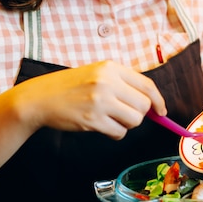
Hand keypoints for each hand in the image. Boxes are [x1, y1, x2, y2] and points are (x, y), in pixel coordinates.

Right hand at [12, 60, 165, 139]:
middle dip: (139, 115)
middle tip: (125, 115)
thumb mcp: (97, 73)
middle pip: (143, 105)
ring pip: (134, 120)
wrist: (41, 97)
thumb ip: (122, 84)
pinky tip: (103, 127)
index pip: (147, 85)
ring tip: (111, 120)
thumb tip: (151, 104)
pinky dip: (115, 133)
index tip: (161, 111)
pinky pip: (119, 132)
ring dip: (127, 125)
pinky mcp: (92, 119)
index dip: (158, 100)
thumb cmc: (71, 87)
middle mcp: (107, 82)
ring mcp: (100, 101)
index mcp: (111, 68)